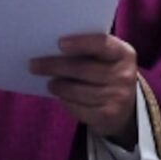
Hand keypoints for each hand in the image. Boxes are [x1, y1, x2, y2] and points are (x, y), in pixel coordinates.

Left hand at [29, 33, 139, 148]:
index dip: (80, 43)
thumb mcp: (107, 59)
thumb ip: (88, 50)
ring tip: (49, 82)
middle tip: (34, 65)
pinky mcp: (108, 116)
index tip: (59, 43)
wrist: (127, 108)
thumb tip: (51, 48)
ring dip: (58, 86)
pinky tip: (60, 95)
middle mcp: (125, 75)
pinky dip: (66, 101)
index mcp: (124, 54)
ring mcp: (119, 97)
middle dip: (55, 66)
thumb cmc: (107, 74)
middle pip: (83, 69)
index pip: (101, 44)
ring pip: (78, 90)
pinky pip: (79, 108)